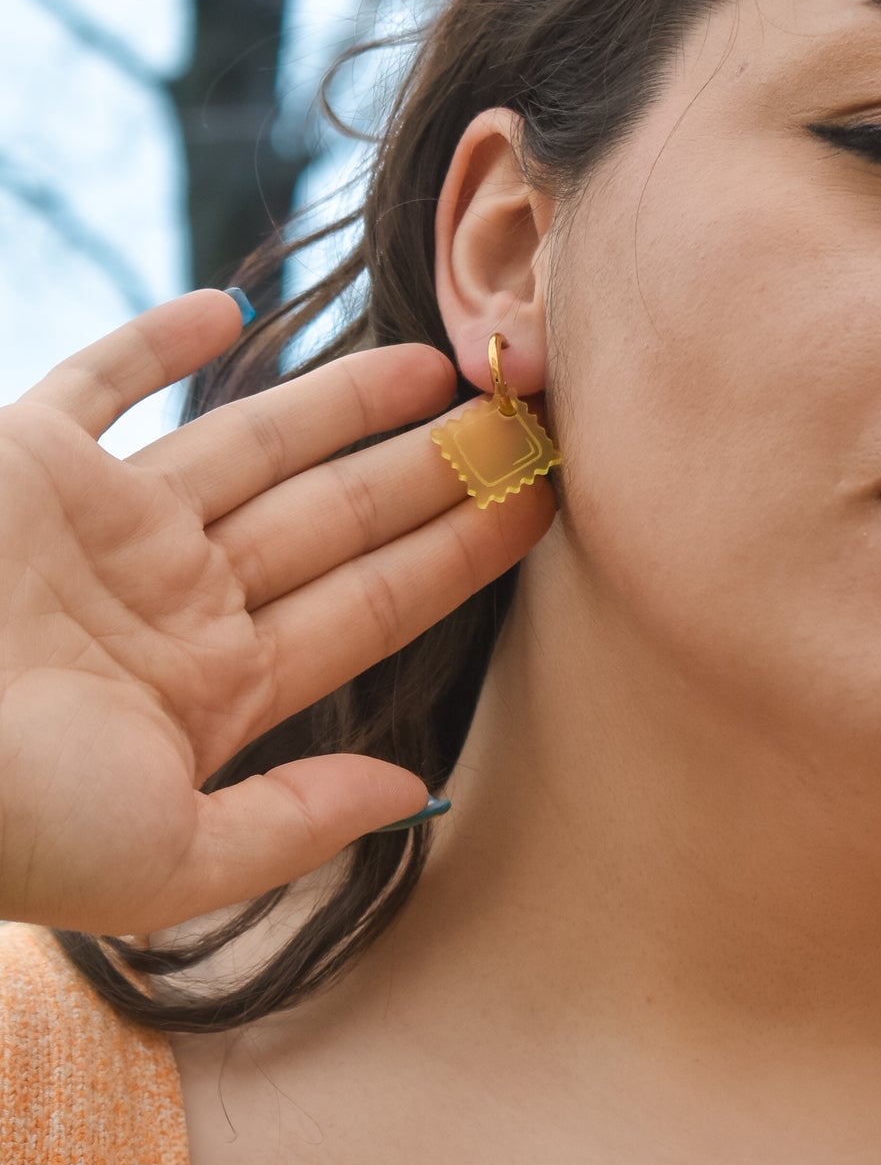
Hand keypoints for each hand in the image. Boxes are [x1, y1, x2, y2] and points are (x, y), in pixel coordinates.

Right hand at [0, 289, 554, 935]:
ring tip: (436, 359)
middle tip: (521, 411)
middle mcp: (174, 595)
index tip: (543, 503)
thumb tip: (418, 791)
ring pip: (250, 439)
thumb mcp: (167, 860)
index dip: (462, 552)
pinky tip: (229, 304)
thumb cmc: (3, 824)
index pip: (373, 603)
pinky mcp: (23, 461)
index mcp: (214, 685)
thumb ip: (296, 824)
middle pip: (336, 513)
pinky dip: (155, 340)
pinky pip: (100, 379)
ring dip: (340, 398)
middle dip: (431, 466)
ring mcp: (102, 524)